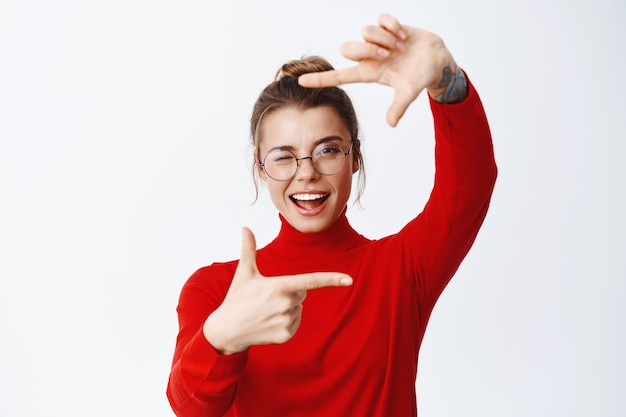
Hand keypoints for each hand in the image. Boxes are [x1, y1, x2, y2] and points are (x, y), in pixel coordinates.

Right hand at [203, 227, 352, 354]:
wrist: (227, 330)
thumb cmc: (237, 298)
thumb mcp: (244, 273)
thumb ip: (248, 249)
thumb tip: (244, 228)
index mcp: (279, 286)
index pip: (311, 281)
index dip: (331, 279)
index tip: (349, 280)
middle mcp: (286, 304)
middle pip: (302, 293)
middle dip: (290, 292)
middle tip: (268, 297)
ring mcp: (286, 321)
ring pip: (300, 308)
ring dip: (288, 307)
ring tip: (266, 311)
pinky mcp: (286, 335)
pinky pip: (296, 322)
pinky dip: (286, 321)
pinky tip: (269, 322)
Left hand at [298, 13, 458, 126]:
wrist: (437, 59)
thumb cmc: (420, 76)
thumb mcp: (409, 92)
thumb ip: (398, 106)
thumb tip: (391, 123)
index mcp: (369, 73)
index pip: (340, 76)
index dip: (321, 79)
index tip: (301, 81)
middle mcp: (370, 56)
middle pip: (348, 48)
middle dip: (367, 49)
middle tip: (389, 55)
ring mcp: (378, 40)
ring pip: (365, 32)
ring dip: (384, 38)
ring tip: (400, 46)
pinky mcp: (388, 26)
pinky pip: (380, 19)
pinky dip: (393, 26)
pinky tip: (403, 35)